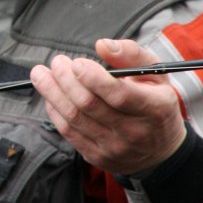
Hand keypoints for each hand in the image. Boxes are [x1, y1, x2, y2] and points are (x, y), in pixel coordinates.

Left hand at [29, 38, 185, 176]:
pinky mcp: (98, 157)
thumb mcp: (156, 74)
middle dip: (66, 80)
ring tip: (41, 75)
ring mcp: (115, 148)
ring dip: (52, 93)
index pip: (119, 95)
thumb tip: (102, 45)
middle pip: (90, 105)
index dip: (93, 78)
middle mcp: (135, 132)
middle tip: (57, 62)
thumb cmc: (156, 103)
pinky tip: (51, 95)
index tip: (77, 62)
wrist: (161, 151)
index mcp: (154, 109)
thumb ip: (131, 54)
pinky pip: (69, 133)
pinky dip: (55, 111)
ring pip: (74, 118)